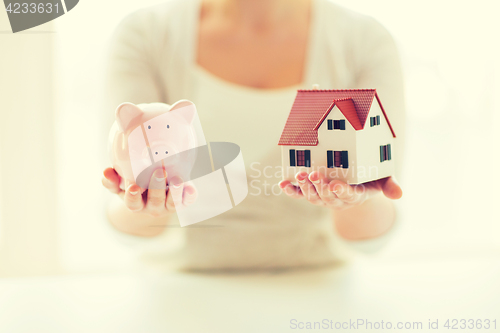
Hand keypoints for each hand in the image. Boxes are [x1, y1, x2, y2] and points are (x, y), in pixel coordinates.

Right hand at [102, 167, 196, 217]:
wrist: (153, 192)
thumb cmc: (134, 185)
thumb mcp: (120, 185)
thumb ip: (111, 180)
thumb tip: (106, 172)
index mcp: (136, 204)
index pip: (133, 204)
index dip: (133, 197)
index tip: (134, 187)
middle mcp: (153, 208)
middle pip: (155, 202)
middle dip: (157, 188)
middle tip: (159, 172)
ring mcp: (168, 206)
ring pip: (172, 203)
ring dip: (175, 192)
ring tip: (177, 179)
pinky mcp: (182, 202)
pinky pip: (187, 200)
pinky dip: (190, 195)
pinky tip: (191, 188)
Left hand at [279, 171, 401, 210]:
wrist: (355, 184)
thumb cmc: (371, 178)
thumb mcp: (383, 179)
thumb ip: (390, 185)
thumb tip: (399, 194)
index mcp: (355, 195)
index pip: (348, 196)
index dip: (341, 191)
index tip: (335, 185)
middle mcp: (337, 199)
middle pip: (327, 196)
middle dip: (320, 186)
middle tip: (314, 174)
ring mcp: (323, 198)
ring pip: (313, 197)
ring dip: (305, 188)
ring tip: (300, 176)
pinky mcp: (312, 194)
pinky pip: (300, 195)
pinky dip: (290, 190)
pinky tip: (282, 184)